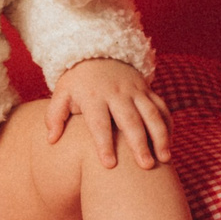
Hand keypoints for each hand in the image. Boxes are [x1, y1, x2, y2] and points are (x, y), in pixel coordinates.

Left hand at [47, 58, 169, 170]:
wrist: (99, 53)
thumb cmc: (78, 82)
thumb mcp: (61, 93)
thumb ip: (54, 116)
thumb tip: (51, 139)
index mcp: (93, 96)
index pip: (99, 123)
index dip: (104, 144)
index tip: (109, 165)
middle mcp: (117, 93)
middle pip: (130, 120)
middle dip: (139, 144)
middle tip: (146, 166)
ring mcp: (135, 91)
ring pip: (152, 114)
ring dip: (160, 136)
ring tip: (164, 158)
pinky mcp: (147, 90)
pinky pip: (161, 107)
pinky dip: (168, 125)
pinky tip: (169, 144)